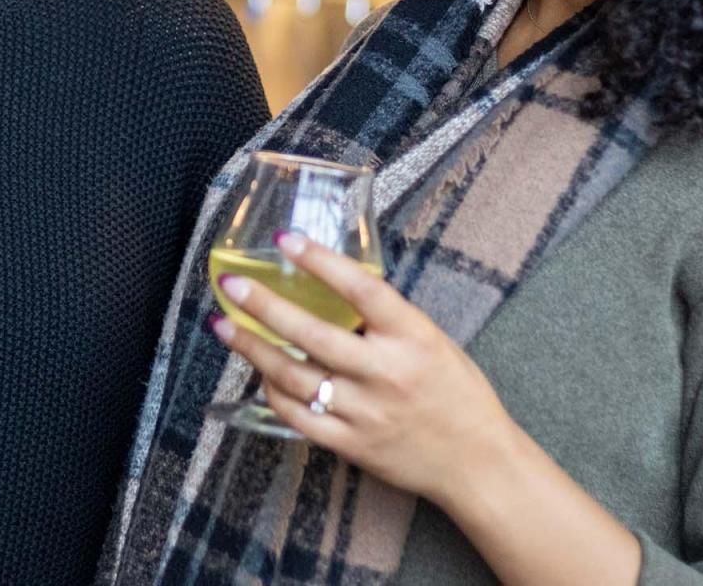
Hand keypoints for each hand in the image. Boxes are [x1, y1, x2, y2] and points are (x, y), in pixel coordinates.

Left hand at [209, 231, 516, 509]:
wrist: (477, 462)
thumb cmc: (457, 393)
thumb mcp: (432, 341)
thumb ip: (386, 320)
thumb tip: (331, 288)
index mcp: (413, 336)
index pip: (361, 289)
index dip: (320, 261)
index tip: (285, 240)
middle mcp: (386, 372)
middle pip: (312, 334)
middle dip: (264, 306)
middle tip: (230, 286)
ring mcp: (365, 412)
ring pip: (294, 377)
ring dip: (253, 349)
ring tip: (225, 325)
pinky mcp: (351, 444)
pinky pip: (298, 416)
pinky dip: (272, 392)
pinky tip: (258, 371)